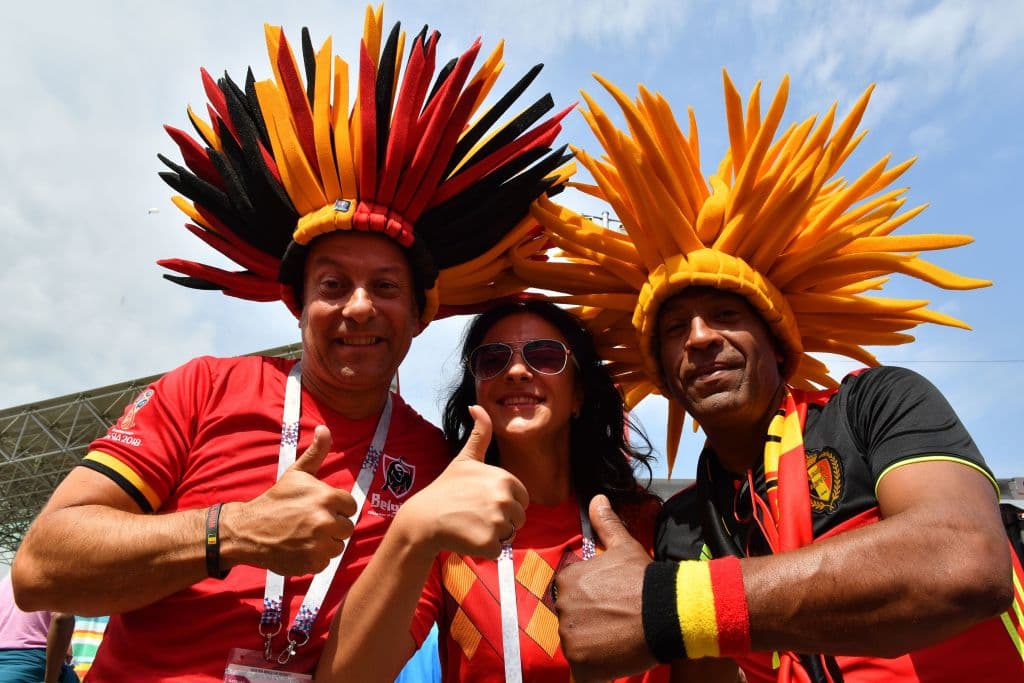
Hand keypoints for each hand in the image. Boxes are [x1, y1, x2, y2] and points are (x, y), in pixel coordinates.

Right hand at [224, 425, 356, 574]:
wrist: (249, 530)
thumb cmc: (276, 500)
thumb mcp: (297, 473)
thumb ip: (316, 453)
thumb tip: (324, 428)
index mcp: (327, 498)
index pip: (350, 507)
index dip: (336, 507)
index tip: (319, 508)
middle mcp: (326, 521)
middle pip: (346, 528)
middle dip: (332, 525)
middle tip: (310, 522)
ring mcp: (319, 544)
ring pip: (338, 546)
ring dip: (325, 543)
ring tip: (304, 534)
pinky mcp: (312, 563)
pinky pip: (326, 562)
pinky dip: (315, 558)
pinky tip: (299, 548)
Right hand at [396, 406, 528, 559]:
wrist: (423, 519)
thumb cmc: (445, 489)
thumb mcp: (465, 458)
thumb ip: (480, 433)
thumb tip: (477, 405)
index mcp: (505, 479)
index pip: (522, 499)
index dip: (504, 502)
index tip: (482, 500)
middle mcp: (504, 499)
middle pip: (518, 518)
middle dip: (500, 519)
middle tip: (475, 514)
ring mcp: (497, 521)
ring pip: (509, 534)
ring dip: (493, 534)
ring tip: (471, 525)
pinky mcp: (489, 543)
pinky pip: (498, 550)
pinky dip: (484, 549)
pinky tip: (467, 538)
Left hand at [555, 494, 656, 681]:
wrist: (668, 612)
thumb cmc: (645, 579)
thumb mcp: (624, 546)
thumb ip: (605, 523)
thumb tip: (597, 498)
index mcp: (568, 579)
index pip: (571, 594)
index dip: (592, 601)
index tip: (611, 603)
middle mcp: (562, 607)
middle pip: (572, 620)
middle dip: (590, 623)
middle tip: (617, 622)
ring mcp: (570, 637)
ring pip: (577, 645)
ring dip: (593, 646)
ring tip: (619, 639)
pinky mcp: (581, 664)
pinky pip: (582, 673)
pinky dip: (593, 672)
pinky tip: (610, 663)